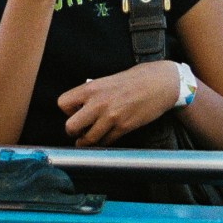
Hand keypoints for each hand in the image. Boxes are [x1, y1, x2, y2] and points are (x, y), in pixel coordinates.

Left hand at [57, 62, 179, 144]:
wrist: (159, 83)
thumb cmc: (134, 80)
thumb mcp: (108, 80)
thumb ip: (93, 93)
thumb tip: (80, 105)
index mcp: (91, 88)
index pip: (62, 104)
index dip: (67, 112)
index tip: (75, 113)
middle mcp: (98, 102)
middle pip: (70, 127)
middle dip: (73, 132)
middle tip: (80, 131)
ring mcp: (110, 116)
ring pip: (87, 139)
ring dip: (87, 142)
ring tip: (91, 139)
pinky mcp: (123, 127)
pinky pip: (106, 142)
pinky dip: (104, 143)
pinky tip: (106, 138)